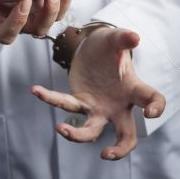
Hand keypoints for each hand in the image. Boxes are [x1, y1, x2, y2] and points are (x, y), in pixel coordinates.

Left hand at [31, 27, 165, 159]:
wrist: (92, 47)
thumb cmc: (109, 46)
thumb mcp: (115, 38)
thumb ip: (124, 38)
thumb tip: (134, 37)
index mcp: (133, 88)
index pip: (151, 99)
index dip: (155, 108)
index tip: (150, 113)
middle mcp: (118, 104)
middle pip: (126, 134)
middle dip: (119, 149)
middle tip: (106, 154)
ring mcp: (98, 107)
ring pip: (91, 129)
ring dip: (76, 134)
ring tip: (60, 129)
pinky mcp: (80, 101)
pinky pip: (65, 104)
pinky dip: (50, 98)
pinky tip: (36, 90)